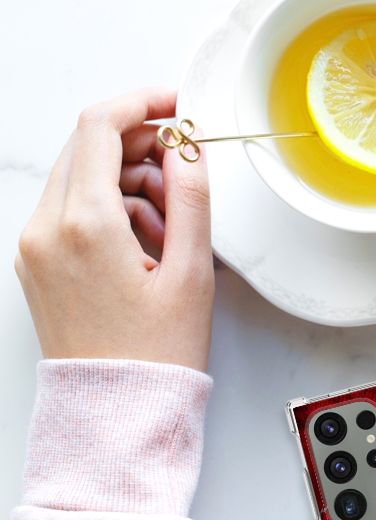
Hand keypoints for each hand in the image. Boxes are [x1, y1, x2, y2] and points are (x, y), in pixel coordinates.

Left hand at [15, 88, 213, 371]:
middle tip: (185, 173)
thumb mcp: (191, 272)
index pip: (101, 127)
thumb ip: (191, 198)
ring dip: (129, 182)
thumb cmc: (156, 354)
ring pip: (82, 178)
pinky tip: (147, 244)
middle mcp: (47, 229)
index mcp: (85, 225)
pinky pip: (72, 210)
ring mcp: (36, 246)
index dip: (143, 103)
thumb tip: (188, 147)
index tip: (176, 105)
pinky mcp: (37, 263)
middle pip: (88, 148)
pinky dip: (111, 210)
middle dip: (141, 147)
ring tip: (173, 228)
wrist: (117, 411)